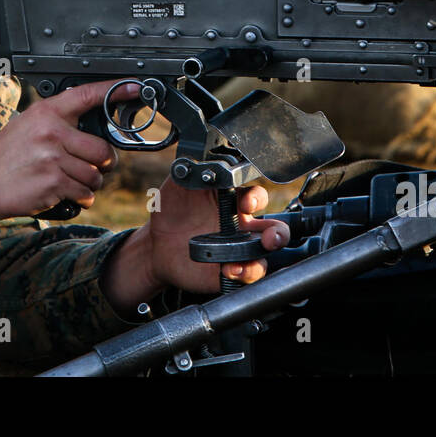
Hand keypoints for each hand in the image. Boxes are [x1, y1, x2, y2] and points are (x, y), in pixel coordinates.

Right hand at [0, 79, 137, 236]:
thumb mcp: (27, 127)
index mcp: (46, 113)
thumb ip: (58, 124)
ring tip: (66, 180)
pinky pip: (85, 193)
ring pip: (95, 174)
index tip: (135, 87)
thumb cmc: (4, 159)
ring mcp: (53, 157)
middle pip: (102, 148)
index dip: (115, 91)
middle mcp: (51, 131)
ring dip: (88, 183)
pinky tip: (61, 192)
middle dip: (101, 163)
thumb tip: (93, 129)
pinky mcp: (54, 182)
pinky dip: (79, 198)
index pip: (87, 95)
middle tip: (86, 166)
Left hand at [101, 179, 289, 313]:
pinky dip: (244, 273)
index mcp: (232, 200)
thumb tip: (201, 162)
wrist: (156, 244)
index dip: (257, 199)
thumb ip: (191, 172)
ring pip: (264, 255)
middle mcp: (240, 225)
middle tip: (270, 238)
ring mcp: (237, 248)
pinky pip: (247, 273)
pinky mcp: (230, 269)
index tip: (247, 202)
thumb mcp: (178, 186)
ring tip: (244, 261)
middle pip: (275, 229)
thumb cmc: (171, 211)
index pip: (256, 196)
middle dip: (278, 234)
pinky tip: (229, 269)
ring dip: (261, 258)